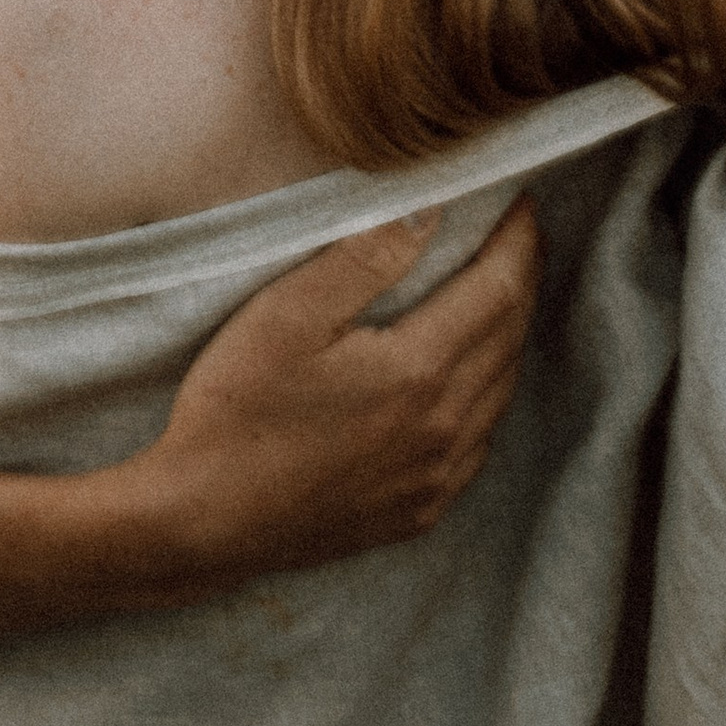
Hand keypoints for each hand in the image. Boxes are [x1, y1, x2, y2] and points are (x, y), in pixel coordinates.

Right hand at [141, 198, 540, 582]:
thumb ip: (363, 259)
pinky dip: (487, 396)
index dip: (517, 242)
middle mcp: (444, 430)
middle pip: (509, 339)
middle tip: (515, 237)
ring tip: (495, 293)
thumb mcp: (287, 315)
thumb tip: (429, 212)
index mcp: (419, 373)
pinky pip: (478, 443)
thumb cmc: (236, 411)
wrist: (205, 522)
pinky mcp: (419, 510)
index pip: (498, 291)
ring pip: (501, 393)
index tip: (521, 203)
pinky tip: (465, 380)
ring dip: (508, 336)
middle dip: (519, 280)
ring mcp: (436, 479)